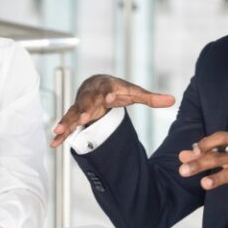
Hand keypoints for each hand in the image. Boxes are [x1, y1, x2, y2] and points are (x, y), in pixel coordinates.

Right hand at [50, 74, 174, 146]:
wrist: (97, 84)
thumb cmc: (118, 89)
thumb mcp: (135, 93)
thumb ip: (151, 98)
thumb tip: (173, 100)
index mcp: (107, 87)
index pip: (108, 90)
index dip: (109, 94)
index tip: (109, 99)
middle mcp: (91, 95)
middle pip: (87, 102)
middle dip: (84, 109)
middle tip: (83, 118)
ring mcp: (81, 105)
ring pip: (73, 113)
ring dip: (66, 122)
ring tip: (59, 131)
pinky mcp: (75, 115)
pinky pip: (67, 124)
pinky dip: (61, 134)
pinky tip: (53, 144)